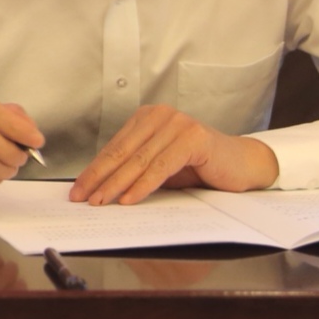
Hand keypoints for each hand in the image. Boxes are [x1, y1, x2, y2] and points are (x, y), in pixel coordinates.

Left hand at [70, 105, 277, 206]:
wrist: (241, 165)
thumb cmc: (199, 167)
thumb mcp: (161, 167)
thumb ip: (135, 169)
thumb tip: (100, 188)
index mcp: (147, 118)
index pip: (114, 147)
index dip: (94, 170)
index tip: (77, 190)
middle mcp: (160, 115)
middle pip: (122, 152)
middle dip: (99, 178)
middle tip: (83, 198)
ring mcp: (177, 123)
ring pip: (139, 160)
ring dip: (117, 184)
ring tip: (101, 202)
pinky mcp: (193, 137)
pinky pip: (161, 166)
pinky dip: (143, 185)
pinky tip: (129, 199)